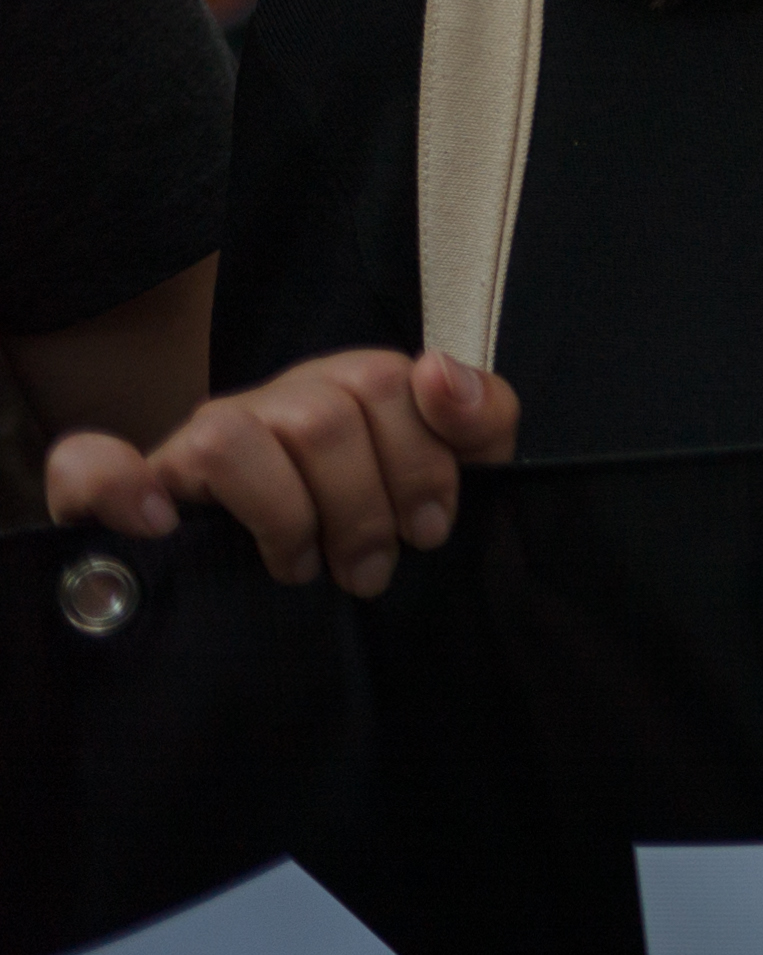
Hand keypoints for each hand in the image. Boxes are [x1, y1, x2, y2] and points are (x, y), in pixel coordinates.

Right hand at [39, 350, 525, 597]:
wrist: (273, 584)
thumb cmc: (375, 520)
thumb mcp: (454, 468)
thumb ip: (480, 416)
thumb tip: (439, 370)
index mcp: (343, 389)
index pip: (385, 381)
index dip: (421, 462)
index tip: (430, 529)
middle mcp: (268, 406)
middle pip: (320, 416)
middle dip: (362, 506)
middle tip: (371, 569)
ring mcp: (195, 444)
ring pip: (229, 436)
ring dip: (280, 513)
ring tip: (301, 567)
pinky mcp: (131, 493)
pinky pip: (90, 466)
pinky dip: (120, 487)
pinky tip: (163, 524)